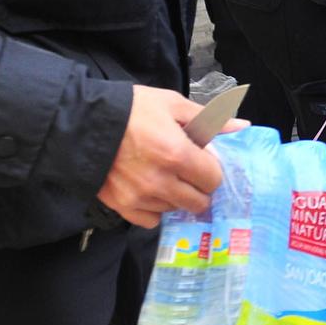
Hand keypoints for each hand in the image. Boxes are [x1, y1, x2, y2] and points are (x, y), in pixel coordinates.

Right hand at [97, 86, 224, 228]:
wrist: (83, 123)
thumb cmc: (131, 110)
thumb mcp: (172, 104)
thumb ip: (210, 120)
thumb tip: (242, 126)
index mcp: (177, 154)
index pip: (214, 179)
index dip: (212, 169)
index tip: (202, 160)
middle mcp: (161, 181)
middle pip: (198, 202)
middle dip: (199, 187)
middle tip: (188, 171)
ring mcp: (141, 197)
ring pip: (175, 209)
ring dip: (177, 196)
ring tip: (164, 175)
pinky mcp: (122, 207)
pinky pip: (151, 220)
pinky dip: (155, 208)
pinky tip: (150, 190)